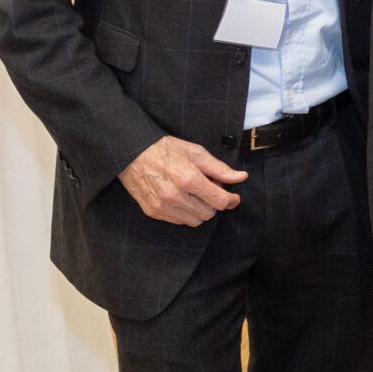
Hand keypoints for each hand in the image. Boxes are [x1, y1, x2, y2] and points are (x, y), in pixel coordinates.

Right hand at [119, 135, 246, 225]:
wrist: (131, 152)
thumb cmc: (165, 149)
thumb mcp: (196, 152)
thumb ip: (219, 168)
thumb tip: (241, 177)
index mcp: (188, 178)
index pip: (220, 201)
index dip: (231, 200)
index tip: (233, 197)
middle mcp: (174, 195)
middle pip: (209, 213)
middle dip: (214, 203)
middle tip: (208, 189)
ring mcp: (162, 205)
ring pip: (195, 221)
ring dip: (200, 210)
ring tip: (194, 194)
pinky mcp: (152, 211)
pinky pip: (178, 221)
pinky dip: (185, 213)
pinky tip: (181, 198)